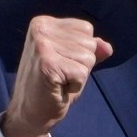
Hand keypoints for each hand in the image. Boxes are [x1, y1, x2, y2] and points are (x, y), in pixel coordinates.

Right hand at [1, 16, 110, 136]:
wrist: (29, 113)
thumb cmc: (52, 86)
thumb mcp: (73, 62)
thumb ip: (90, 50)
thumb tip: (107, 47)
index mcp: (44, 23)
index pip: (86, 29)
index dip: (80, 52)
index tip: (60, 63)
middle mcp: (40, 28)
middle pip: (89, 43)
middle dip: (81, 64)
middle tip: (59, 75)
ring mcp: (42, 44)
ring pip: (88, 58)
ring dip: (78, 76)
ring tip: (58, 81)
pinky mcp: (47, 63)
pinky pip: (82, 73)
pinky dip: (75, 86)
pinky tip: (57, 88)